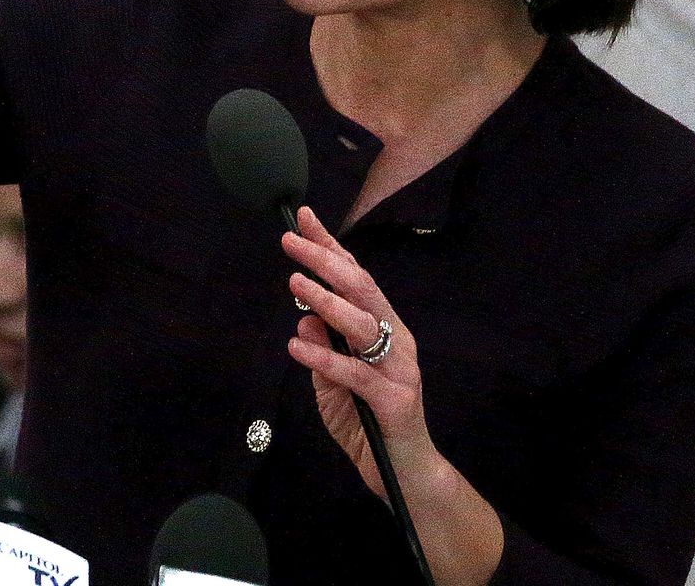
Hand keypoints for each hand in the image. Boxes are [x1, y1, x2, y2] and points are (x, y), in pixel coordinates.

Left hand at [282, 206, 432, 500]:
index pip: (355, 278)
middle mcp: (396, 341)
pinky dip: (325, 359)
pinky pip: (357, 374)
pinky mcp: (396, 400)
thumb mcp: (334, 385)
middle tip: (290, 241)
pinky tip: (298, 348)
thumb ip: (323, 353)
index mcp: (384, 330)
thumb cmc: (368, 426)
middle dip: (325, 260)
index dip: (330, 247)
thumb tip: (303, 319)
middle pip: (362, 289)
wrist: (403, 476)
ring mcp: (400, 369)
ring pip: (363, 324)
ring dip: (327, 301)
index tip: (303, 218)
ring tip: (295, 284)